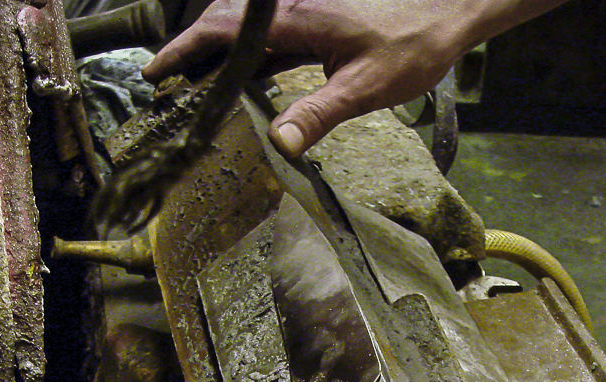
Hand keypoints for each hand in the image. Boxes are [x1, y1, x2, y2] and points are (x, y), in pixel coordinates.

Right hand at [143, 0, 483, 156]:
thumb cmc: (413, 44)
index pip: (223, 28)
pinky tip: (244, 81)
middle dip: (191, 50)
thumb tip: (279, 144)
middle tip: (165, 83)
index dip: (184, 49)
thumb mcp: (365, 88)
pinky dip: (248, 56)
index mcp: (297, 18)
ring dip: (218, 53)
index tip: (156, 72)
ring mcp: (305, 13)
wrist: (448, 11)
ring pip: (246, 30)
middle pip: (225, 23)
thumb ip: (318, 115)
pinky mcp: (318, 23)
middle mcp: (293, 8)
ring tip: (193, 85)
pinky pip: (270, 38)